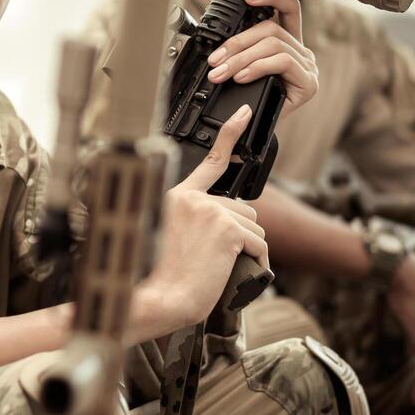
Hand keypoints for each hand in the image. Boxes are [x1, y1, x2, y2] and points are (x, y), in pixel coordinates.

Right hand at [131, 105, 268, 342]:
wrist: (155, 299)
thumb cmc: (156, 278)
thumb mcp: (167, 238)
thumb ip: (189, 221)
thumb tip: (221, 222)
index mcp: (173, 197)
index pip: (208, 162)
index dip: (229, 135)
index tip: (242, 115)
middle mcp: (191, 198)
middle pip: (240, 208)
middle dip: (238, 233)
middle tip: (215, 258)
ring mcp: (209, 211)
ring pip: (252, 227)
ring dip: (246, 248)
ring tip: (218, 267)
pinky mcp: (226, 229)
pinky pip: (258, 244)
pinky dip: (256, 261)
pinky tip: (236, 272)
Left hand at [205, 0, 318, 110]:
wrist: (256, 135)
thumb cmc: (251, 102)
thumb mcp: (243, 73)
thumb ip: (241, 54)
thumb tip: (221, 46)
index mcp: (288, 43)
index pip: (289, 9)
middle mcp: (302, 52)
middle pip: (271, 30)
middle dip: (237, 43)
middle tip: (215, 61)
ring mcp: (308, 67)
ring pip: (273, 46)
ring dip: (241, 59)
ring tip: (222, 74)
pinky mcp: (309, 83)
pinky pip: (281, 62)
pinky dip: (257, 67)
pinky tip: (242, 77)